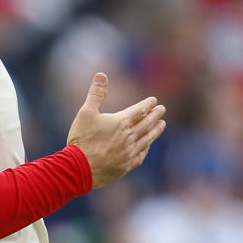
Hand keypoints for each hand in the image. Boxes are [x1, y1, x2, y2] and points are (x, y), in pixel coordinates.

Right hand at [67, 73, 165, 188]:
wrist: (79, 168)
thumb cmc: (82, 139)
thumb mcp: (85, 112)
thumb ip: (95, 94)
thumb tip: (101, 75)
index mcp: (121, 122)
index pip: (140, 110)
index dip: (148, 104)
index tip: (154, 100)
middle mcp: (130, 136)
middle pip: (147, 123)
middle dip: (156, 115)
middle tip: (162, 110)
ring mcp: (130, 152)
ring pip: (148, 139)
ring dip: (156, 131)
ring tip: (161, 125)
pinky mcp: (127, 165)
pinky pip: (141, 154)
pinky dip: (146, 147)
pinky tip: (147, 145)